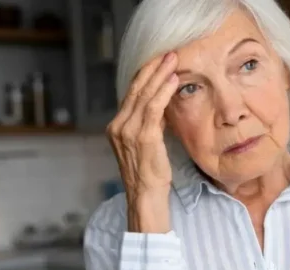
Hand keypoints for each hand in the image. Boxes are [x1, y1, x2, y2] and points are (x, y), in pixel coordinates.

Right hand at [106, 52, 179, 231]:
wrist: (146, 197)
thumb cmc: (149, 175)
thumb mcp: (146, 145)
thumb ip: (150, 125)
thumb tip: (162, 106)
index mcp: (116, 127)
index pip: (130, 94)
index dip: (144, 75)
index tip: (157, 60)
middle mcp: (118, 126)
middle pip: (136, 89)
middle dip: (152, 68)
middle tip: (167, 52)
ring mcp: (128, 131)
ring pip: (144, 95)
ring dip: (160, 74)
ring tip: (173, 59)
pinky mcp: (142, 137)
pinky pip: (154, 108)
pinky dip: (164, 91)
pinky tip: (173, 80)